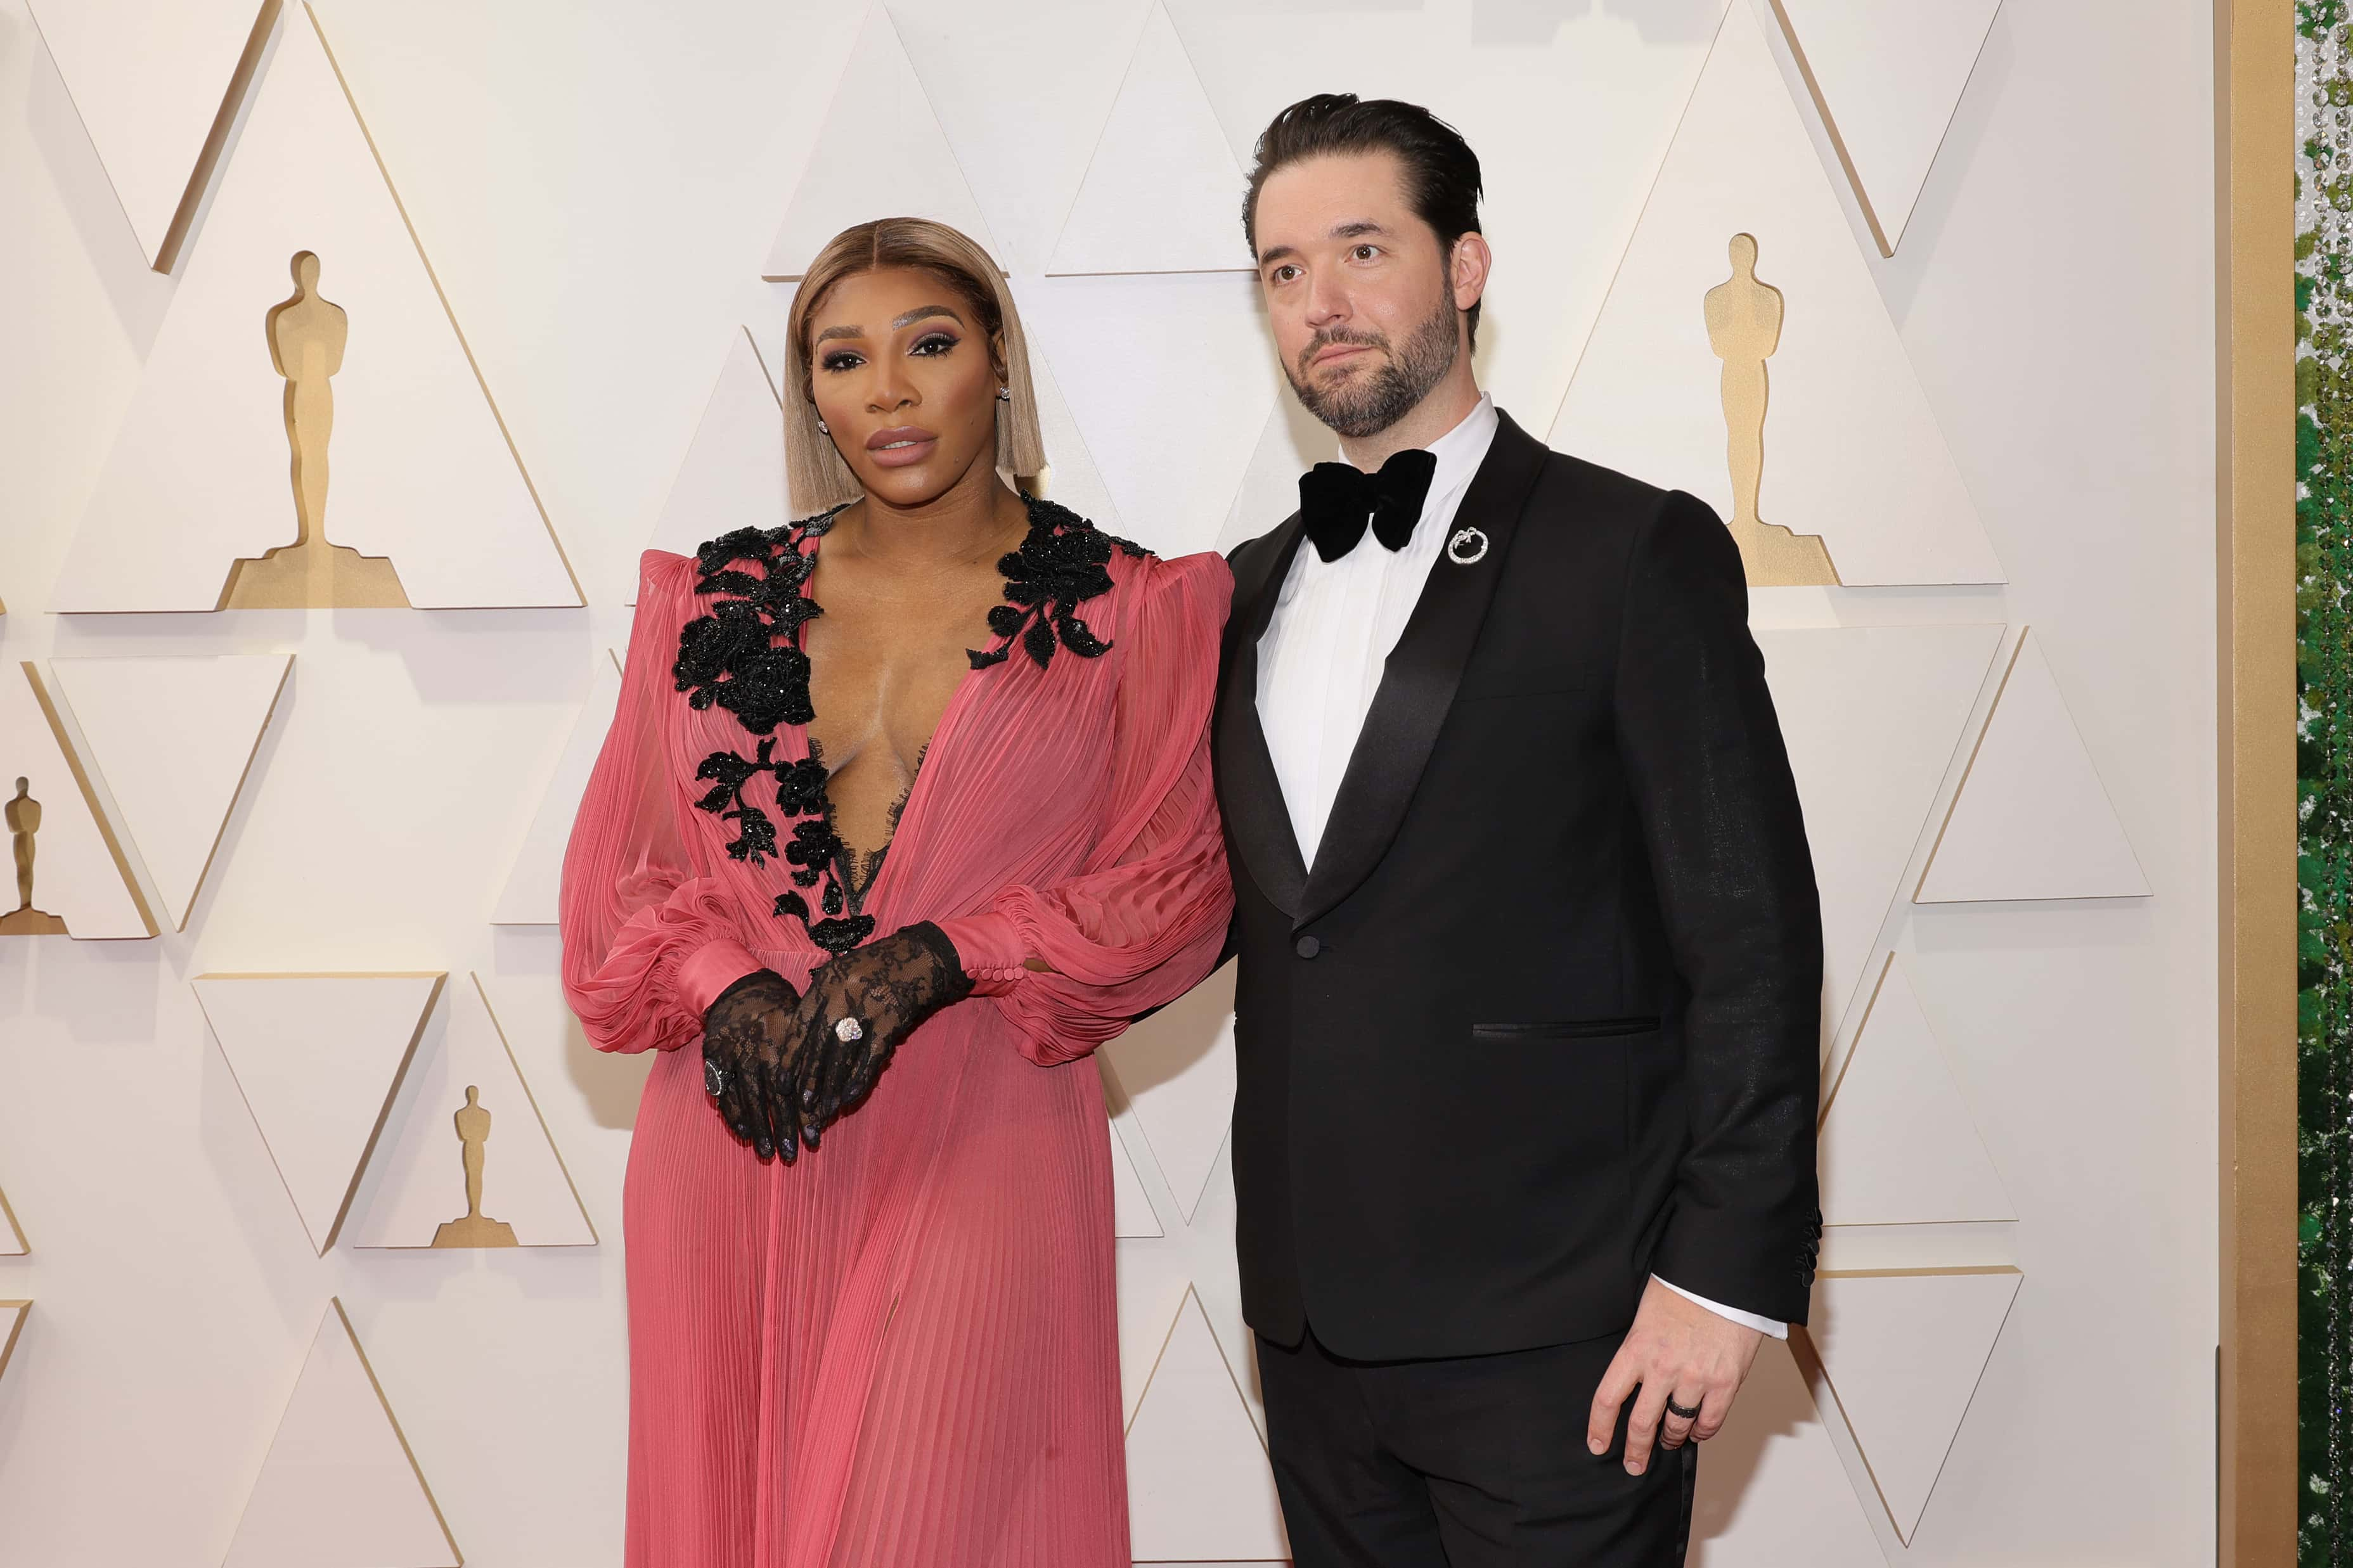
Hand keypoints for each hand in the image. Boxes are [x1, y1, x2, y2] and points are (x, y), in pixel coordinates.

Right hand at [698, 969, 808, 1162]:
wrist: (737, 984)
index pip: (796, 1086)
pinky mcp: (714, 1056)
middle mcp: (759, 1049)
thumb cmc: (778, 1006)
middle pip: (772, 1098)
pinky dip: (732, 1113)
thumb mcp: (801, 1020)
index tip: (815, 1138)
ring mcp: (734, 1053)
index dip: (805, 1114)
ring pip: (747, 1098)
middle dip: (782, 1129)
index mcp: (784, 1042)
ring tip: (767, 1152)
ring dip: (758, 1128)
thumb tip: (833, 1091)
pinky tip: (743, 1132)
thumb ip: (811, 1054)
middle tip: (790, 1155)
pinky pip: (722, 1090)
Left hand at [788, 922, 973, 1144]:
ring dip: (833, 1085)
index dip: (790, 1057)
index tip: (780, 1083)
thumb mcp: (841, 974)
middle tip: (802, 1106)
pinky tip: (851, 1096)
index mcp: (826, 983)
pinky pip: (873, 1054)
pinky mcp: (892, 1018)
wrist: (920, 955)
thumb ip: (821, 1002)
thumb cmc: (875, 968)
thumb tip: (798, 1042)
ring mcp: (869, 1006)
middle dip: (810, 1079)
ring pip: (844, 1053)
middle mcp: (844, 994)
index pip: (801, 1025)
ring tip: (825, 1109)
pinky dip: (861, 1077)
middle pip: (820, 1044)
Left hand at [1587, 1277, 1763, 1474]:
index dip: (1600, 1427)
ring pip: (1677, 1427)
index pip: (1608, 1398)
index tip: (1598, 1445)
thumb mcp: (1645, 1316)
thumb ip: (1638, 1349)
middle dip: (1636, 1450)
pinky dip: (1702, 1432)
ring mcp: (1694, 1378)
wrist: (1721, 1277)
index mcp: (1635, 1349)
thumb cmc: (1683, 1289)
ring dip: (1671, 1439)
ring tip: (1669, 1441)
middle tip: (1634, 1464)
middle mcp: (1662, 1369)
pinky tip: (1696, 1432)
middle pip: (1641, 1423)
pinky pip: (1710, 1422)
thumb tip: (1634, 1376)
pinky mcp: (1725, 1382)